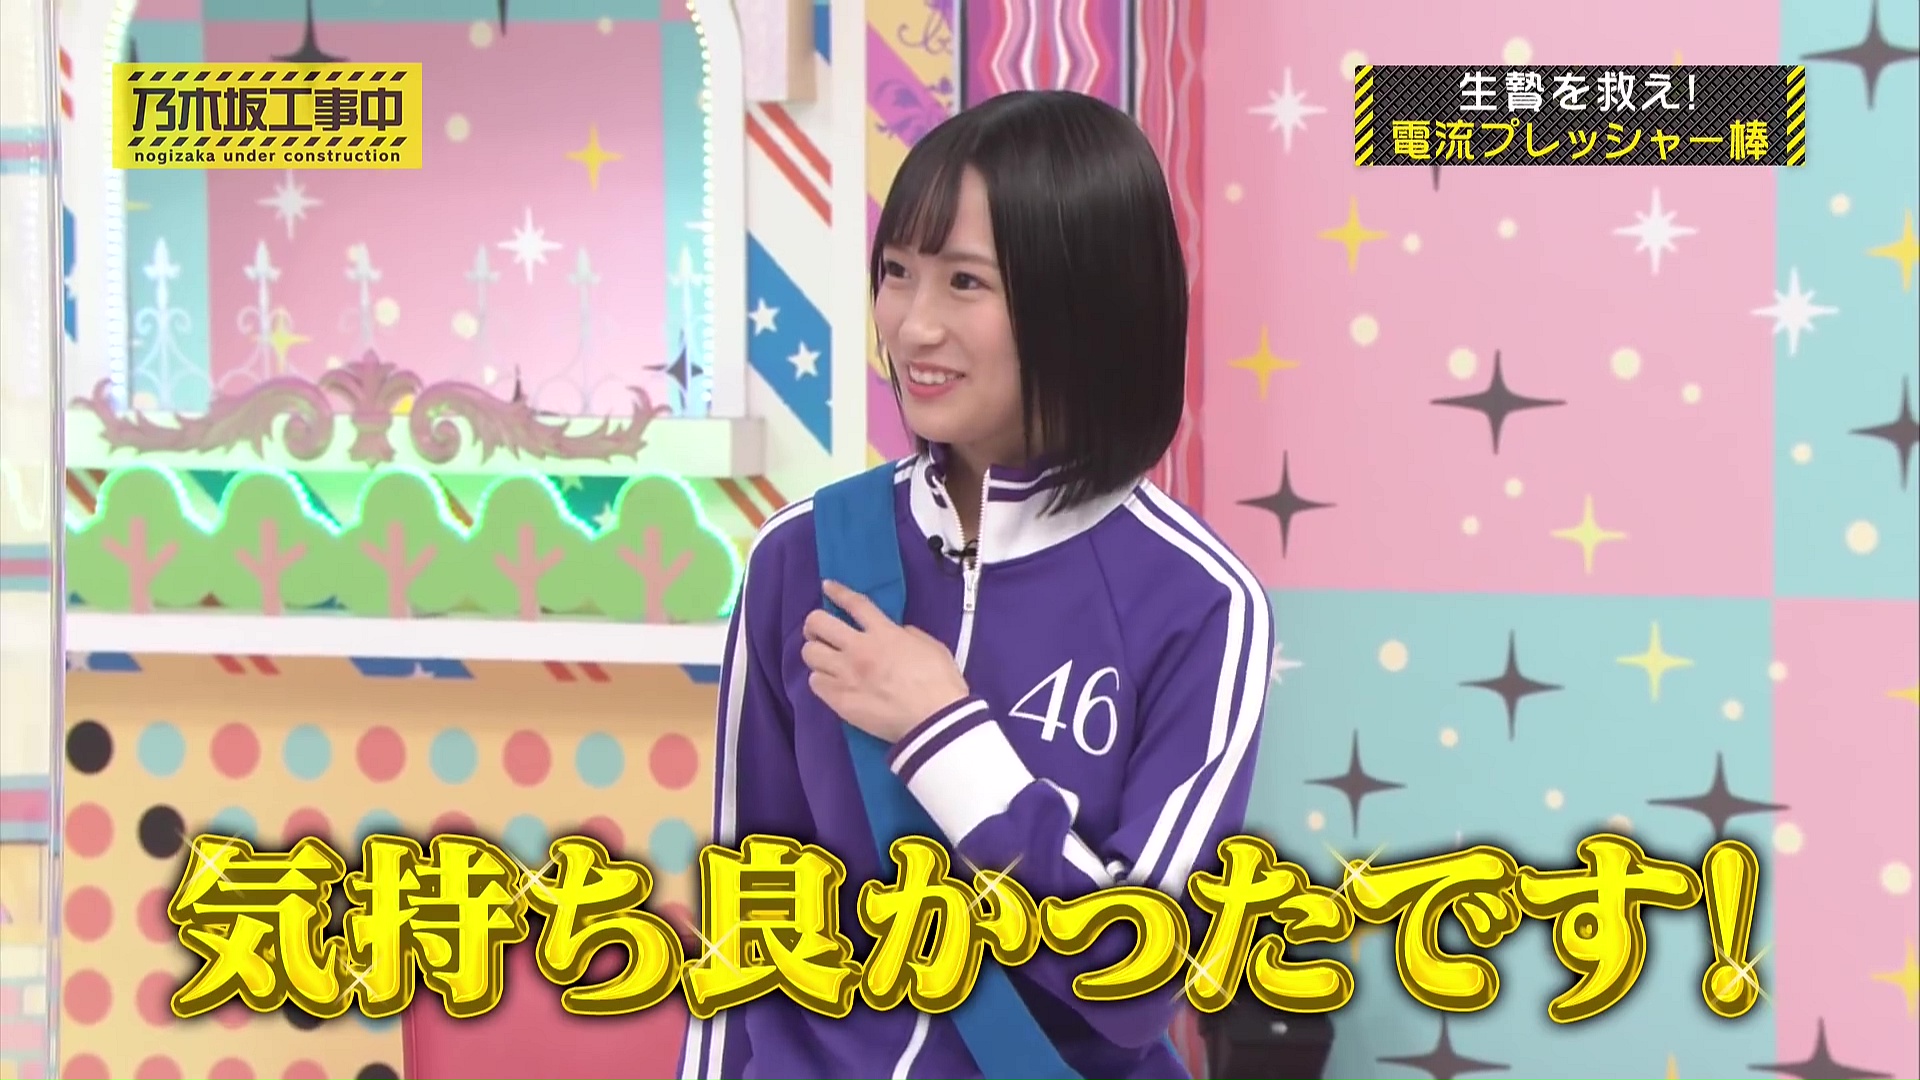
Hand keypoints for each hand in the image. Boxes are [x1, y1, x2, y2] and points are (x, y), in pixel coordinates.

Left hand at [800, 580, 970, 742]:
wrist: (935, 720)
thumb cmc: (940, 683)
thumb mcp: (931, 646)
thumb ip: (908, 635)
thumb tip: (896, 633)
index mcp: (884, 633)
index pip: (854, 604)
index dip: (838, 592)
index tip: (826, 586)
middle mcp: (859, 649)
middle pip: (818, 623)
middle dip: (814, 624)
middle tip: (820, 632)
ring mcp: (846, 675)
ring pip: (810, 654)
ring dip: (816, 653)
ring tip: (824, 659)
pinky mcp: (839, 700)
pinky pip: (815, 683)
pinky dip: (821, 680)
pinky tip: (830, 683)